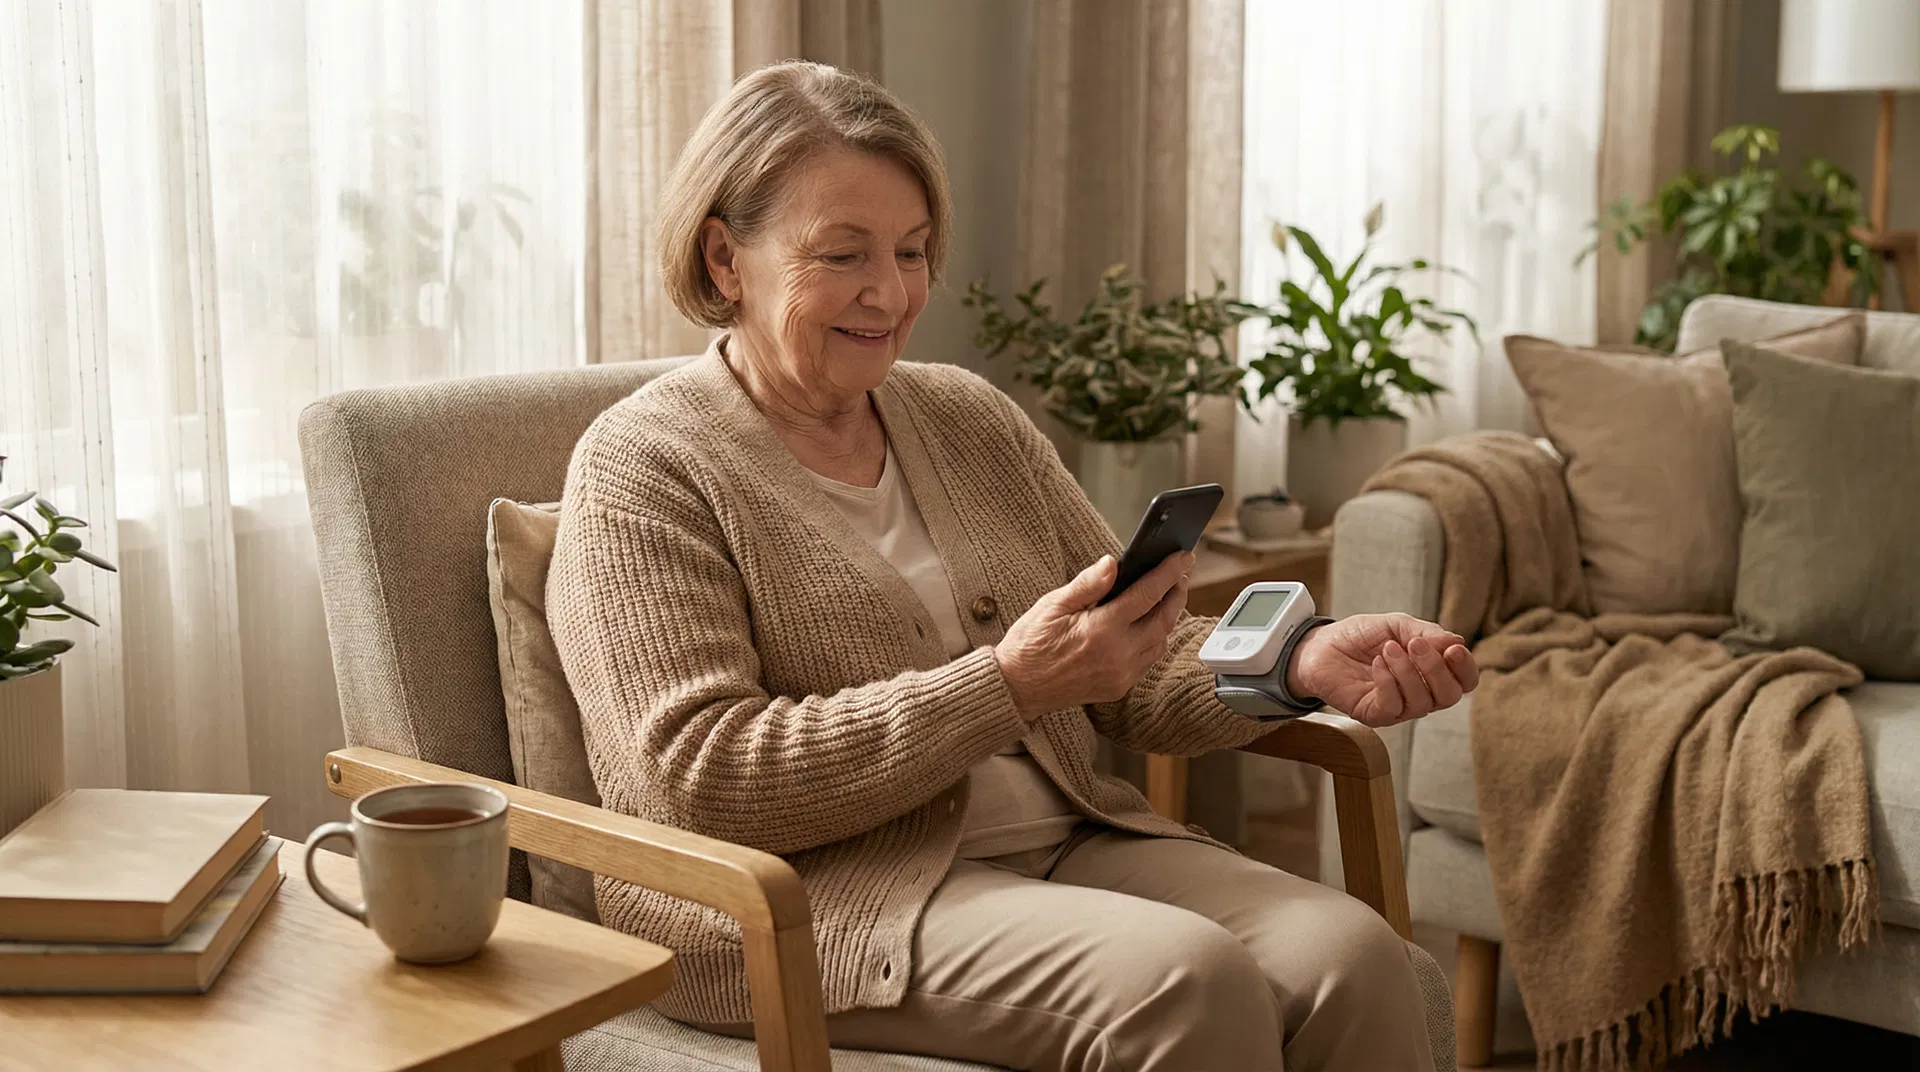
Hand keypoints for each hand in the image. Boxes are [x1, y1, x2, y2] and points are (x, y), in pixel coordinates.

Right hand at [992, 551, 1192, 719]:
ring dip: (1168, 617)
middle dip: (1177, 594)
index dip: (1169, 572)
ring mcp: (1121, 674)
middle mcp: (1118, 655)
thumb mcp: (1052, 605)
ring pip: (1161, 641)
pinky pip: (1149, 660)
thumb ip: (1087, 584)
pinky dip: (1155, 639)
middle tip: (1180, 574)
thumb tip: (1112, 563)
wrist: (1018, 688)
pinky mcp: (1119, 687)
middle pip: (1164, 619)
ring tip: (1166, 596)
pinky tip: (1148, 624)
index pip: (1147, 594)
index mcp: (1101, 630)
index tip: (1183, 556)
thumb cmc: (1031, 643)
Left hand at [1286, 613, 1477, 727]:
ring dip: (1407, 671)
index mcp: (1431, 673)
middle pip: (1449, 695)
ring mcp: (1398, 708)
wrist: (1321, 645)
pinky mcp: (1374, 715)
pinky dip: (1388, 682)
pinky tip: (1377, 664)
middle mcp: (1420, 694)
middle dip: (1436, 668)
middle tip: (1415, 644)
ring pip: (1422, 702)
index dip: (1465, 668)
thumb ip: (1426, 633)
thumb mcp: (1396, 625)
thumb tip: (1457, 642)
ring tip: (1389, 648)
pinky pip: (1393, 706)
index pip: (1465, 681)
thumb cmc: (1361, 637)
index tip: (1453, 649)